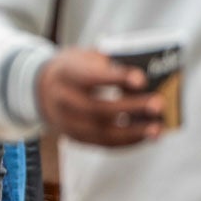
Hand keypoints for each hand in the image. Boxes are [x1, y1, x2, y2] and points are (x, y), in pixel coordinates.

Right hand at [36, 48, 162, 146]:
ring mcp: (67, 122)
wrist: (42, 88)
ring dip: (133, 131)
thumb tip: (145, 78)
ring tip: (158, 127)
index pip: (89, 77)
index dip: (115, 78)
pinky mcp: (76, 137)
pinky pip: (105, 143)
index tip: (141, 79)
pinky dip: (128, 141)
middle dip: (130, 108)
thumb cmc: (75, 70)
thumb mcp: (85, 57)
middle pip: (96, 108)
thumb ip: (109, 64)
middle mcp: (62, 100)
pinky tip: (146, 134)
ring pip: (102, 131)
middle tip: (158, 104)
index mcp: (64, 74)